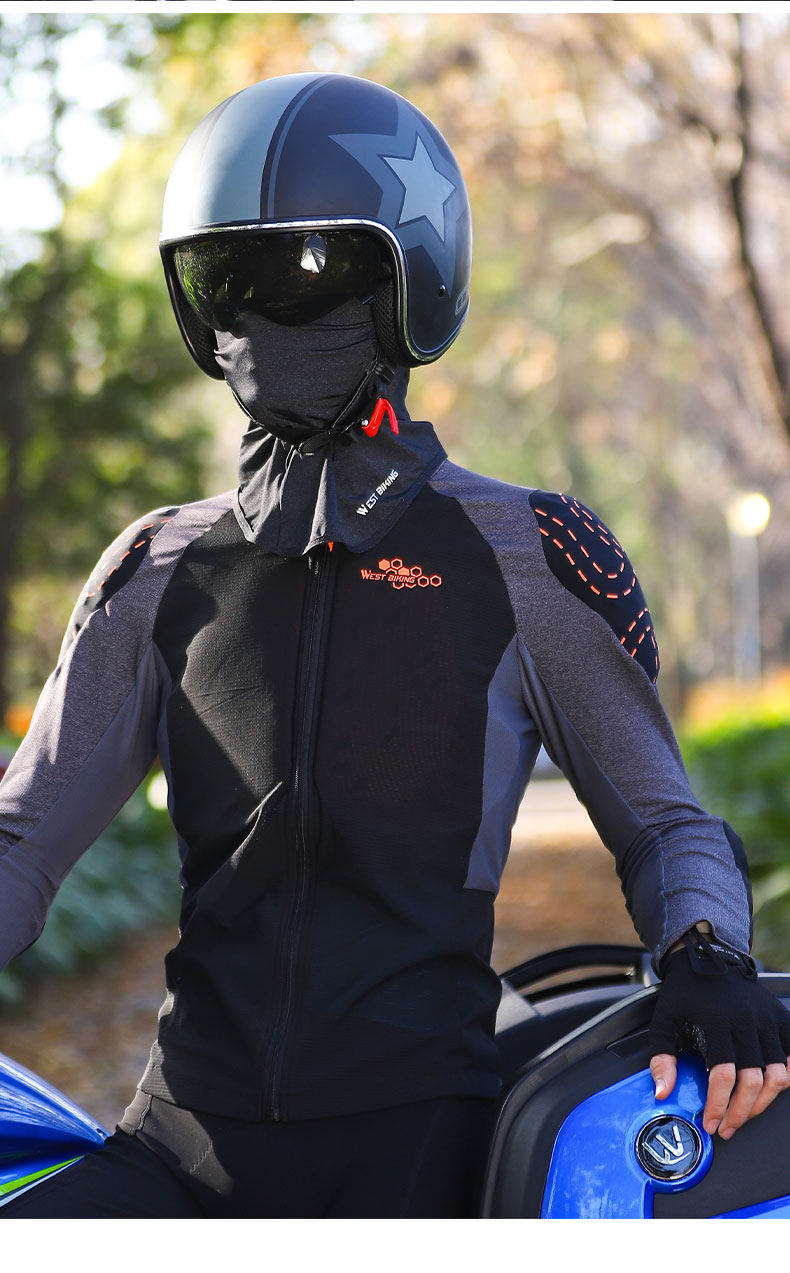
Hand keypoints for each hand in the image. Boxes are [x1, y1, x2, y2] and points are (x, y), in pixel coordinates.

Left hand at [648, 927, 789, 1138]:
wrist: (707, 957)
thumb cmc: (684, 993)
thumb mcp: (663, 1021)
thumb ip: (661, 1058)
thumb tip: (662, 1093)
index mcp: (716, 1021)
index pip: (723, 1075)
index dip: (718, 1105)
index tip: (711, 1123)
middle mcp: (746, 1021)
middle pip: (753, 1080)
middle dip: (740, 1112)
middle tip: (727, 1127)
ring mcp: (767, 1019)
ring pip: (777, 1074)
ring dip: (763, 1102)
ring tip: (745, 1114)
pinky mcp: (781, 1018)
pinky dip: (787, 1077)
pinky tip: (773, 1090)